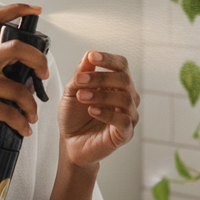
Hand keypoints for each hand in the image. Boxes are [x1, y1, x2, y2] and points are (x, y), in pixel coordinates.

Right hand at [0, 3, 49, 152]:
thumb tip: (28, 76)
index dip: (18, 9)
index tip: (35, 11)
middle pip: (17, 47)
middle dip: (39, 60)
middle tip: (44, 74)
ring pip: (19, 89)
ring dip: (31, 106)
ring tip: (32, 115)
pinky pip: (10, 112)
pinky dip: (21, 123)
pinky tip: (22, 128)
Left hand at [59, 51, 139, 168]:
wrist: (70, 143)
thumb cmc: (74, 117)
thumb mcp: (72, 91)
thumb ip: (81, 74)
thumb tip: (88, 55)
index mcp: (116, 84)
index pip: (121, 65)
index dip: (109, 59)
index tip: (92, 56)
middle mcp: (127, 97)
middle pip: (124, 79)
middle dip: (100, 77)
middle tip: (80, 81)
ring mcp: (129, 115)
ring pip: (124, 98)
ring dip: (100, 95)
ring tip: (81, 97)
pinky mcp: (125, 133)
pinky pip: (123, 120)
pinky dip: (107, 113)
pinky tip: (92, 111)